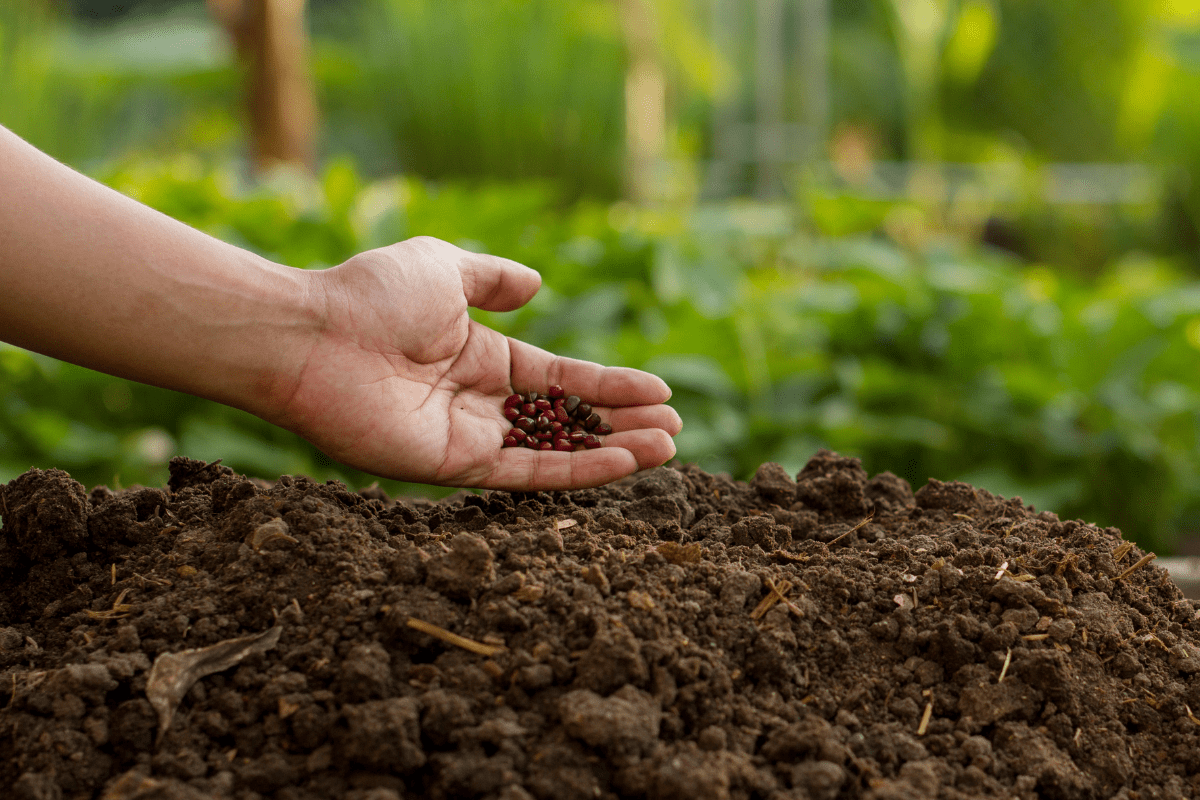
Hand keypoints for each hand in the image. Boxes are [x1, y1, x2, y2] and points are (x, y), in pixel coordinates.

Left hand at [270, 237, 681, 488]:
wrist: (312, 336)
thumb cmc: (371, 295)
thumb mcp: (443, 268)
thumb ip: (492, 279)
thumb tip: (537, 284)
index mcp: (480, 355)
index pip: (560, 377)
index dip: (610, 385)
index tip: (659, 392)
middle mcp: (478, 401)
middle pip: (565, 420)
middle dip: (620, 425)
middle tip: (673, 430)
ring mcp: (466, 437)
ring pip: (554, 451)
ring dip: (612, 452)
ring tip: (667, 449)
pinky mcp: (452, 467)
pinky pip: (525, 472)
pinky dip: (576, 470)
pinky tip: (622, 463)